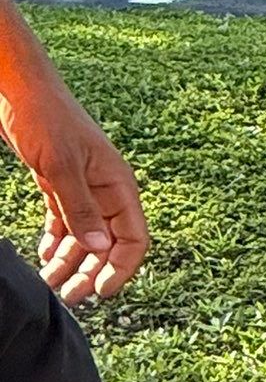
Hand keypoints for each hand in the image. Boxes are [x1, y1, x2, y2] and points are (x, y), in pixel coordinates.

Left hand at [2, 76, 148, 305]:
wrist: (15, 84)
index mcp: (117, 184)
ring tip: (51, 284)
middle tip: (69, 296)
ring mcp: (82, 187)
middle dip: (90, 273)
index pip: (133, 238)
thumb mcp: (61, 164)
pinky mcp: (58, 182)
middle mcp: (104, 190)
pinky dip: (55, 241)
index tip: (101, 292)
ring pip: (83, 237)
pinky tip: (44, 257)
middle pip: (107, 244)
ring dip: (69, 263)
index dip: (121, 268)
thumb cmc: (43, 115)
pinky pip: (64, 221)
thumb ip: (80, 209)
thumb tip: (99, 251)